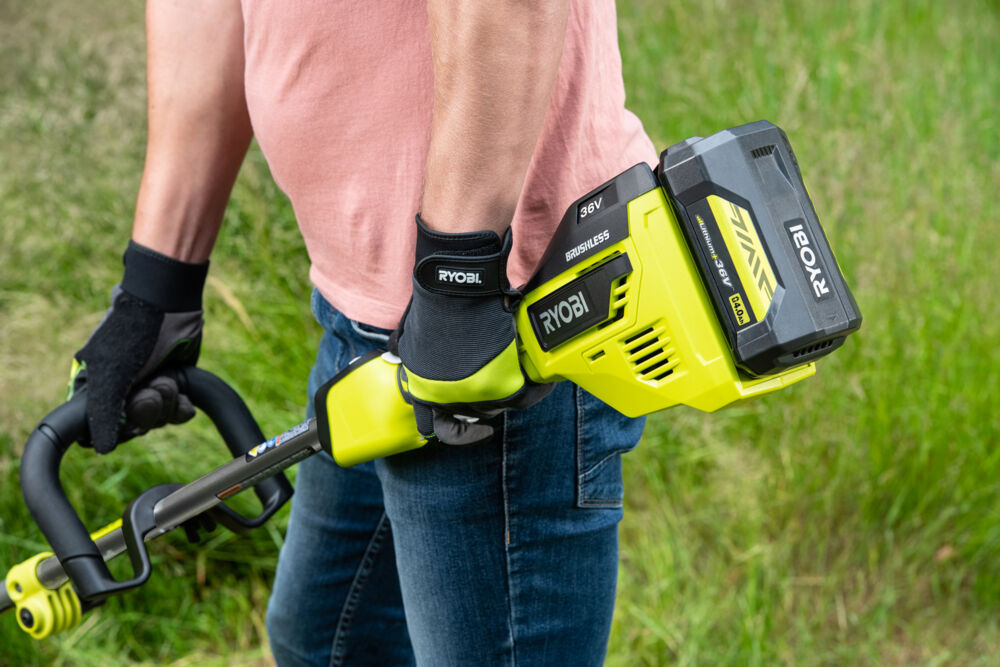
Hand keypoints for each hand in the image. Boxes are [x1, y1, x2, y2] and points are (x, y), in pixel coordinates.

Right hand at [70, 241, 207, 452]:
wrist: (171, 304)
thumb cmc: (133, 332)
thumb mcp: (110, 372)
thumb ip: (102, 411)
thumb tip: (100, 448)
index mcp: (94, 388)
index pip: (98, 431)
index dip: (117, 430)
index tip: (129, 416)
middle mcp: (119, 393)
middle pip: (133, 428)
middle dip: (147, 409)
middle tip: (151, 386)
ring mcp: (147, 389)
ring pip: (157, 421)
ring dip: (166, 401)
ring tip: (166, 377)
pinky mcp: (173, 385)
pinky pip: (177, 413)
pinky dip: (182, 406)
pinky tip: (181, 390)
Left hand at [392, 215, 550, 444]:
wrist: (457, 286)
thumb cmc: (435, 301)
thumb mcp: (410, 332)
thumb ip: (410, 350)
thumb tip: (401, 350)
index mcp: (423, 388)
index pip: (435, 427)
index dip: (454, 429)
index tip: (468, 425)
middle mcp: (447, 397)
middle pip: (473, 412)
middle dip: (485, 401)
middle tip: (498, 384)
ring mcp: (475, 394)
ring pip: (499, 407)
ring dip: (510, 395)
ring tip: (521, 377)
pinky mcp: (503, 386)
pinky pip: (526, 398)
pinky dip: (537, 390)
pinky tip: (543, 381)